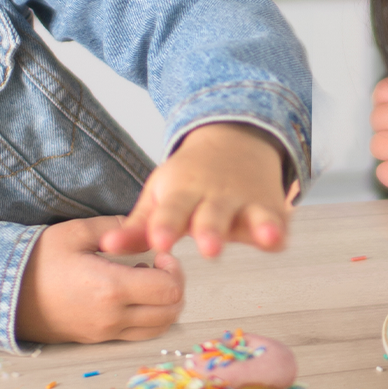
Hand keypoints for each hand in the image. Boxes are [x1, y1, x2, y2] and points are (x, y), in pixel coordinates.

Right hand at [16, 217, 185, 343]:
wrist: (6, 294)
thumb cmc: (37, 261)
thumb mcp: (76, 232)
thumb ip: (116, 228)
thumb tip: (143, 227)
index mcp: (110, 288)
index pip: (169, 289)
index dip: (175, 270)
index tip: (161, 254)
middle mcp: (112, 317)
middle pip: (171, 312)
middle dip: (175, 287)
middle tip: (160, 266)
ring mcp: (106, 332)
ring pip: (159, 327)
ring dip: (164, 305)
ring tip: (146, 281)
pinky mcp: (99, 338)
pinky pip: (139, 334)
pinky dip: (149, 317)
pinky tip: (132, 296)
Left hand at [103, 122, 296, 257]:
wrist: (236, 140)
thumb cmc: (190, 179)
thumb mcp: (160, 196)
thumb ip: (137, 228)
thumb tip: (106, 248)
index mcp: (183, 191)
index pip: (171, 211)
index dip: (166, 226)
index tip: (160, 241)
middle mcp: (216, 196)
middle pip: (213, 216)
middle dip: (212, 230)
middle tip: (209, 248)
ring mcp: (246, 201)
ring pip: (252, 216)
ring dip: (257, 226)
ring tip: (263, 238)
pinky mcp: (270, 208)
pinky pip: (278, 221)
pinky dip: (280, 230)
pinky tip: (281, 240)